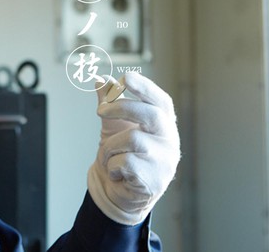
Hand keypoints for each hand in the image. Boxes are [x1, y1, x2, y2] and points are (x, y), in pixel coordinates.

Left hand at [86, 72, 179, 224]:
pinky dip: (112, 166)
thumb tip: (100, 80)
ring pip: (132, 139)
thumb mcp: (113, 125)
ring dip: (109, 147)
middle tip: (99, 110)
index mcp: (163, 123)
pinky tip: (117, 173)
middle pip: (150, 114)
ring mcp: (165, 160)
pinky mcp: (155, 179)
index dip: (145, 88)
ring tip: (108, 157)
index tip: (126, 78)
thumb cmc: (121, 153)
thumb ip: (110, 102)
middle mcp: (169, 139)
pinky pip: (125, 162)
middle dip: (121, 107)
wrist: (117, 190)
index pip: (161, 101)